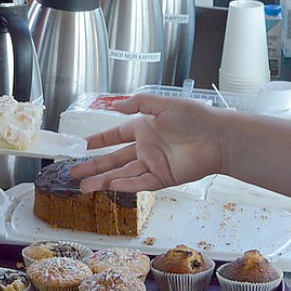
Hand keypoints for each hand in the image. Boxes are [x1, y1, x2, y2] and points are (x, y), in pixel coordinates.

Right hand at [73, 94, 223, 191]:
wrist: (217, 138)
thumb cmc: (194, 117)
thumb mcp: (162, 104)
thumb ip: (137, 103)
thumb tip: (114, 105)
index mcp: (143, 128)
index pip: (113, 136)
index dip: (96, 141)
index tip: (79, 146)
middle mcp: (145, 147)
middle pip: (113, 159)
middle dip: (93, 166)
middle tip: (73, 172)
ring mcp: (152, 164)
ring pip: (121, 174)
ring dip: (102, 179)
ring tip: (83, 186)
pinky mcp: (162, 179)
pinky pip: (138, 184)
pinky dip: (122, 185)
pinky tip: (108, 186)